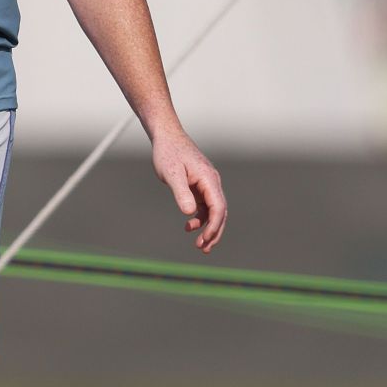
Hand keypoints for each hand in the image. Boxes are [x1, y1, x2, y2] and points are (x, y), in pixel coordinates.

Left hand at [152, 129, 225, 252]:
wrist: (166, 137)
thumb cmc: (168, 153)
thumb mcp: (172, 174)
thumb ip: (181, 193)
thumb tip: (190, 212)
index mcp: (208, 179)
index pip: (218, 207)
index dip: (214, 226)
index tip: (205, 239)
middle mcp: (212, 182)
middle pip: (220, 212)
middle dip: (214, 232)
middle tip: (204, 249)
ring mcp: (207, 185)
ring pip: (214, 211)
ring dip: (208, 228)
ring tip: (198, 244)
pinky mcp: (199, 186)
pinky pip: (205, 206)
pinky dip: (200, 219)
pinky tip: (188, 226)